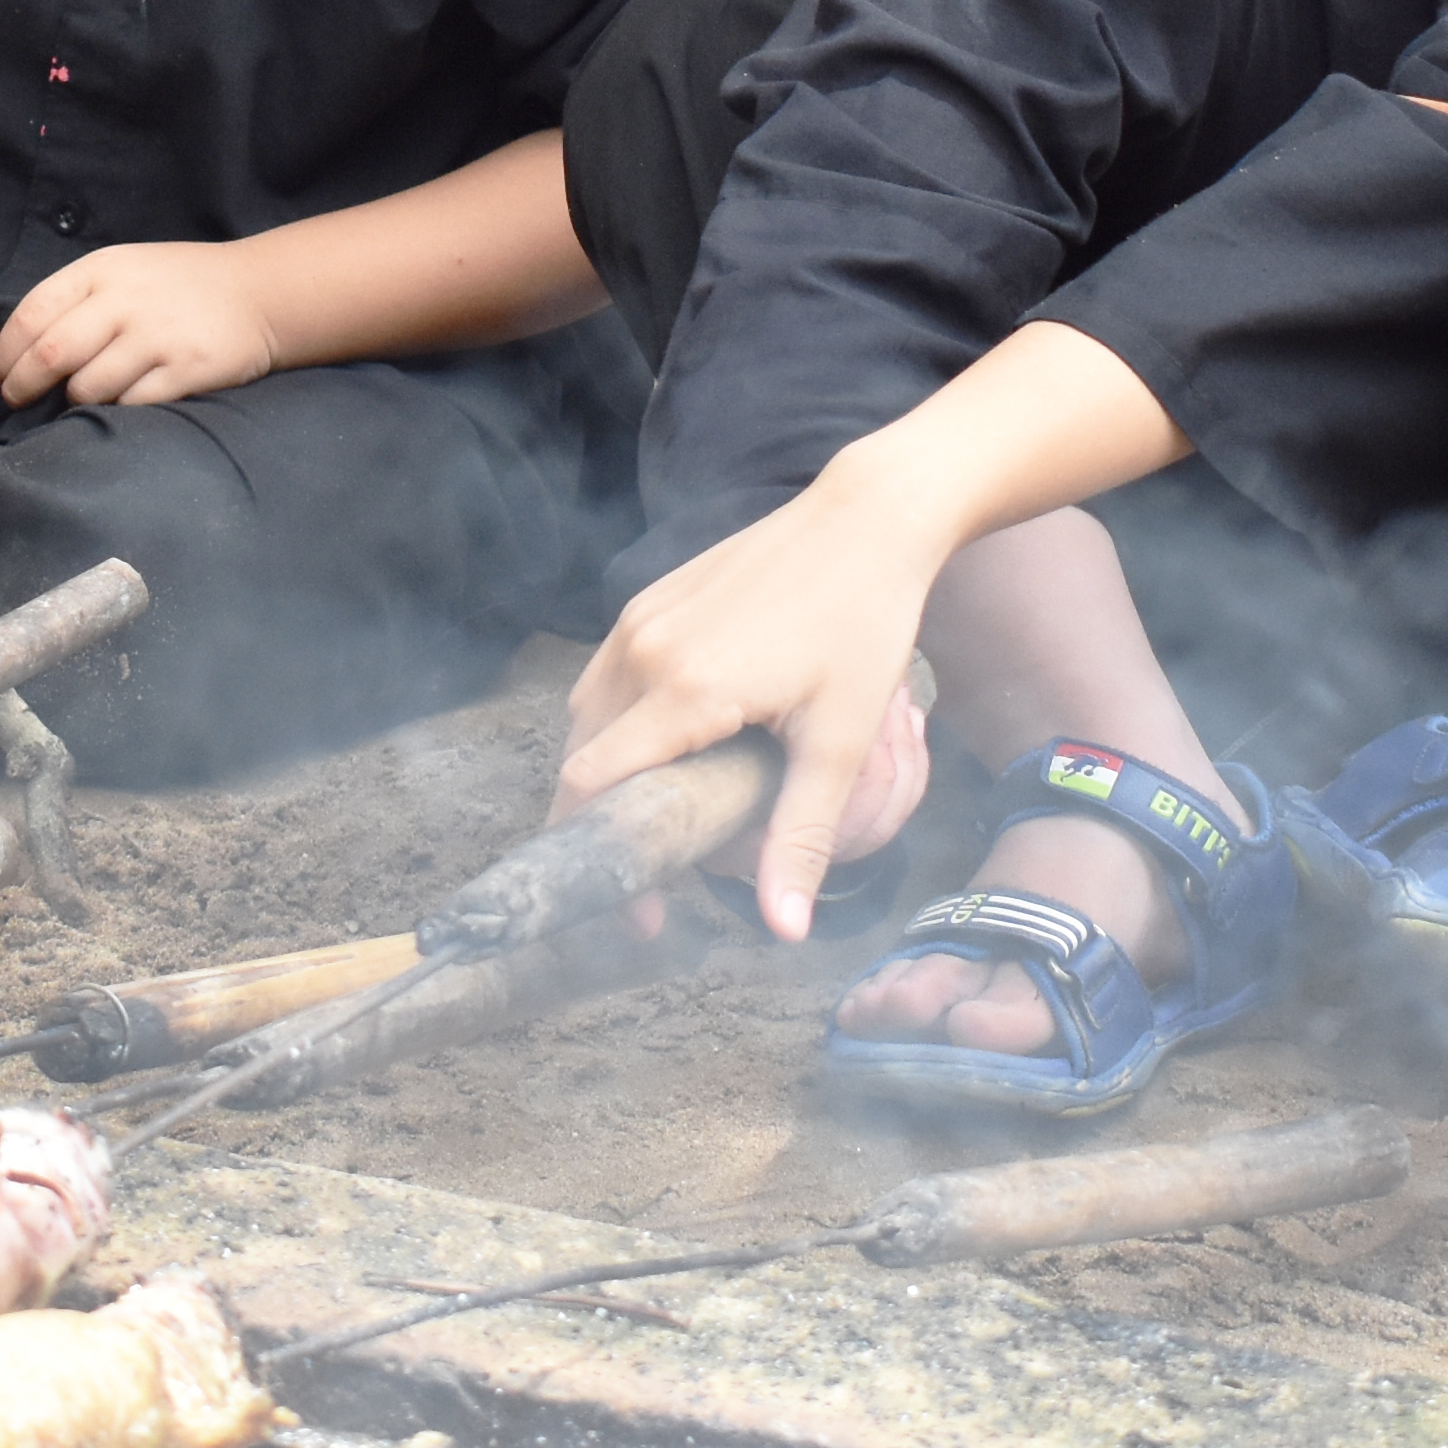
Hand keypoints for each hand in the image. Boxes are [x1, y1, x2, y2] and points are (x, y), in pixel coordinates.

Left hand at [0, 241, 280, 407]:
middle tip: (18, 400)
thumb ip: (77, 300)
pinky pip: (131, 405)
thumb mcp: (124, 271)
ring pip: (88, 388)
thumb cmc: (178, 286)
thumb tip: (20, 353)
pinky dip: (118, 410)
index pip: (32, 313)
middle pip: (50, 354)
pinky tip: (126, 399)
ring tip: (85, 395)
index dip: (5, 353)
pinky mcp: (186, 370)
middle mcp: (126, 299)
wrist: (258, 292)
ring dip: (76, 400)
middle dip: (22, 386)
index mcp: (102, 269)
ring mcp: (158, 336)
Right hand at [562, 468, 952, 939]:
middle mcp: (642, 650)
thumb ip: (803, 836)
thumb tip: (786, 928)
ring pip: (585, 718)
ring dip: (604, 777)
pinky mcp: (648, 600)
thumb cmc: (863, 624)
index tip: (634, 911)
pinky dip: (615, 728)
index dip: (596, 855)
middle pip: (581, 759)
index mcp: (684, 688)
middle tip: (655, 881)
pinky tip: (663, 753)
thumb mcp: (842, 740)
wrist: (866, 520)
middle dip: (600, 828)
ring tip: (654, 822)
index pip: (591, 784)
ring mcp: (638, 619)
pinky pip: (605, 679)